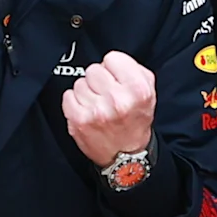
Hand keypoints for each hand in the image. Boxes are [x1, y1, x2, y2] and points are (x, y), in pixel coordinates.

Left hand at [60, 49, 156, 167]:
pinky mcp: (79, 121)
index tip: (115, 78)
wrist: (126, 158)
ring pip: (79, 83)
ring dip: (87, 92)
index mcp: (137, 90)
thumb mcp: (149, 94)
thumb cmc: (135, 123)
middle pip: (93, 69)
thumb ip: (134, 70)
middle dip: (98, 80)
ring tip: (97, 105)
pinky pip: (68, 96)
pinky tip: (86, 111)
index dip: (113, 68)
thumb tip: (113, 61)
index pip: (112, 58)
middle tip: (106, 94)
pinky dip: (74, 103)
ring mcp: (97, 111)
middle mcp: (118, 100)